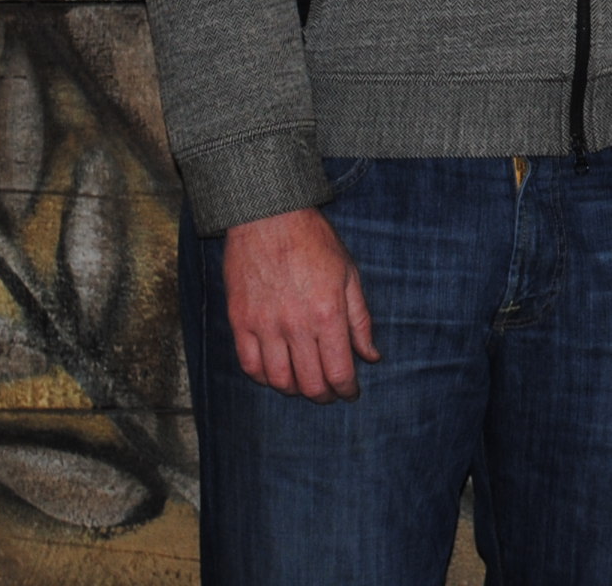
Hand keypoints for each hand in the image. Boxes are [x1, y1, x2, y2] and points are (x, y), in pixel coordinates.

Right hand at [223, 205, 379, 399]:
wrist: (268, 216)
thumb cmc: (314, 240)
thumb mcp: (349, 274)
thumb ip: (360, 320)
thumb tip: (371, 356)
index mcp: (327, 313)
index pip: (339, 372)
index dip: (347, 390)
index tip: (350, 392)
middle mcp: (295, 325)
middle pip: (310, 384)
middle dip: (324, 395)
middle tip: (330, 393)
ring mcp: (264, 325)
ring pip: (278, 380)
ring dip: (295, 390)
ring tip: (304, 384)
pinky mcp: (240, 321)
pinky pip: (249, 365)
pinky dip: (264, 378)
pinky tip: (276, 373)